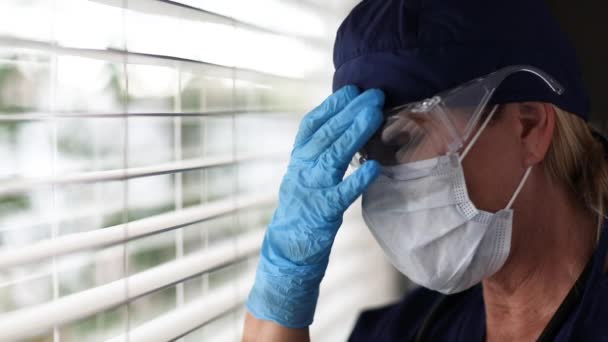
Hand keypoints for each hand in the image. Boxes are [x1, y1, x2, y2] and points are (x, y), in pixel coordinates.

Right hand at [246, 85, 384, 327]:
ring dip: (354, 133)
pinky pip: (341, 194)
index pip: (311, 126)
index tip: (351, 89)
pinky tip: (374, 166)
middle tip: (373, 95)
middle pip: (325, 135)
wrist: (286, 249)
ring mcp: (310, 190)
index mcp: (297, 160)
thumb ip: (320, 155)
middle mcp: (301, 170)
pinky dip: (357, 180)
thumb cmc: (303, 209)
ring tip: (374, 115)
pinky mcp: (322, 213)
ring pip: (332, 156)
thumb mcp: (305, 176)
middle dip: (350, 112)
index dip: (331, 105)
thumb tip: (344, 127)